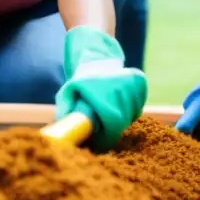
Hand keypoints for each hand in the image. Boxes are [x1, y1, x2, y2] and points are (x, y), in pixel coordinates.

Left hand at [54, 26, 147, 151]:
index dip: (108, 136)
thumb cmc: (80, 83)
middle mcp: (119, 85)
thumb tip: (59, 135)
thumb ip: (64, 113)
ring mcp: (131, 82)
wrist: (96, 60)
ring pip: (132, 115)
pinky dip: (132, 110)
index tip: (101, 140)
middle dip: (113, 128)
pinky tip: (120, 104)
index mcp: (102, 91)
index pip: (114, 122)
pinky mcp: (139, 80)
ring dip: (123, 119)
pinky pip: (139, 106)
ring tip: (109, 111)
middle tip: (103, 126)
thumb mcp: (67, 95)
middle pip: (123, 121)